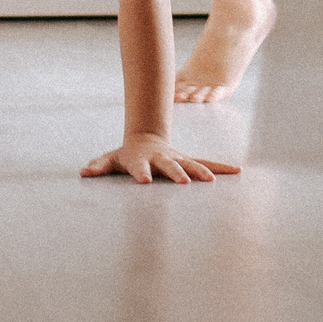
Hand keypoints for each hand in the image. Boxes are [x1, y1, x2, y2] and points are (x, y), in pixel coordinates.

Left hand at [81, 136, 242, 183]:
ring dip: (201, 171)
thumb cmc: (126, 154)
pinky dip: (221, 168)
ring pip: (191, 164)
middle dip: (177, 173)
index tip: (144, 182)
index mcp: (141, 160)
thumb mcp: (110, 159)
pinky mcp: (188, 161)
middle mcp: (162, 158)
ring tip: (212, 181)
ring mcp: (177, 159)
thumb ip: (99, 166)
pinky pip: (206, 164)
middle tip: (184, 183)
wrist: (146, 138)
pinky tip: (238, 172)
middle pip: (170, 166)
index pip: (140, 168)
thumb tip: (84, 172)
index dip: (141, 173)